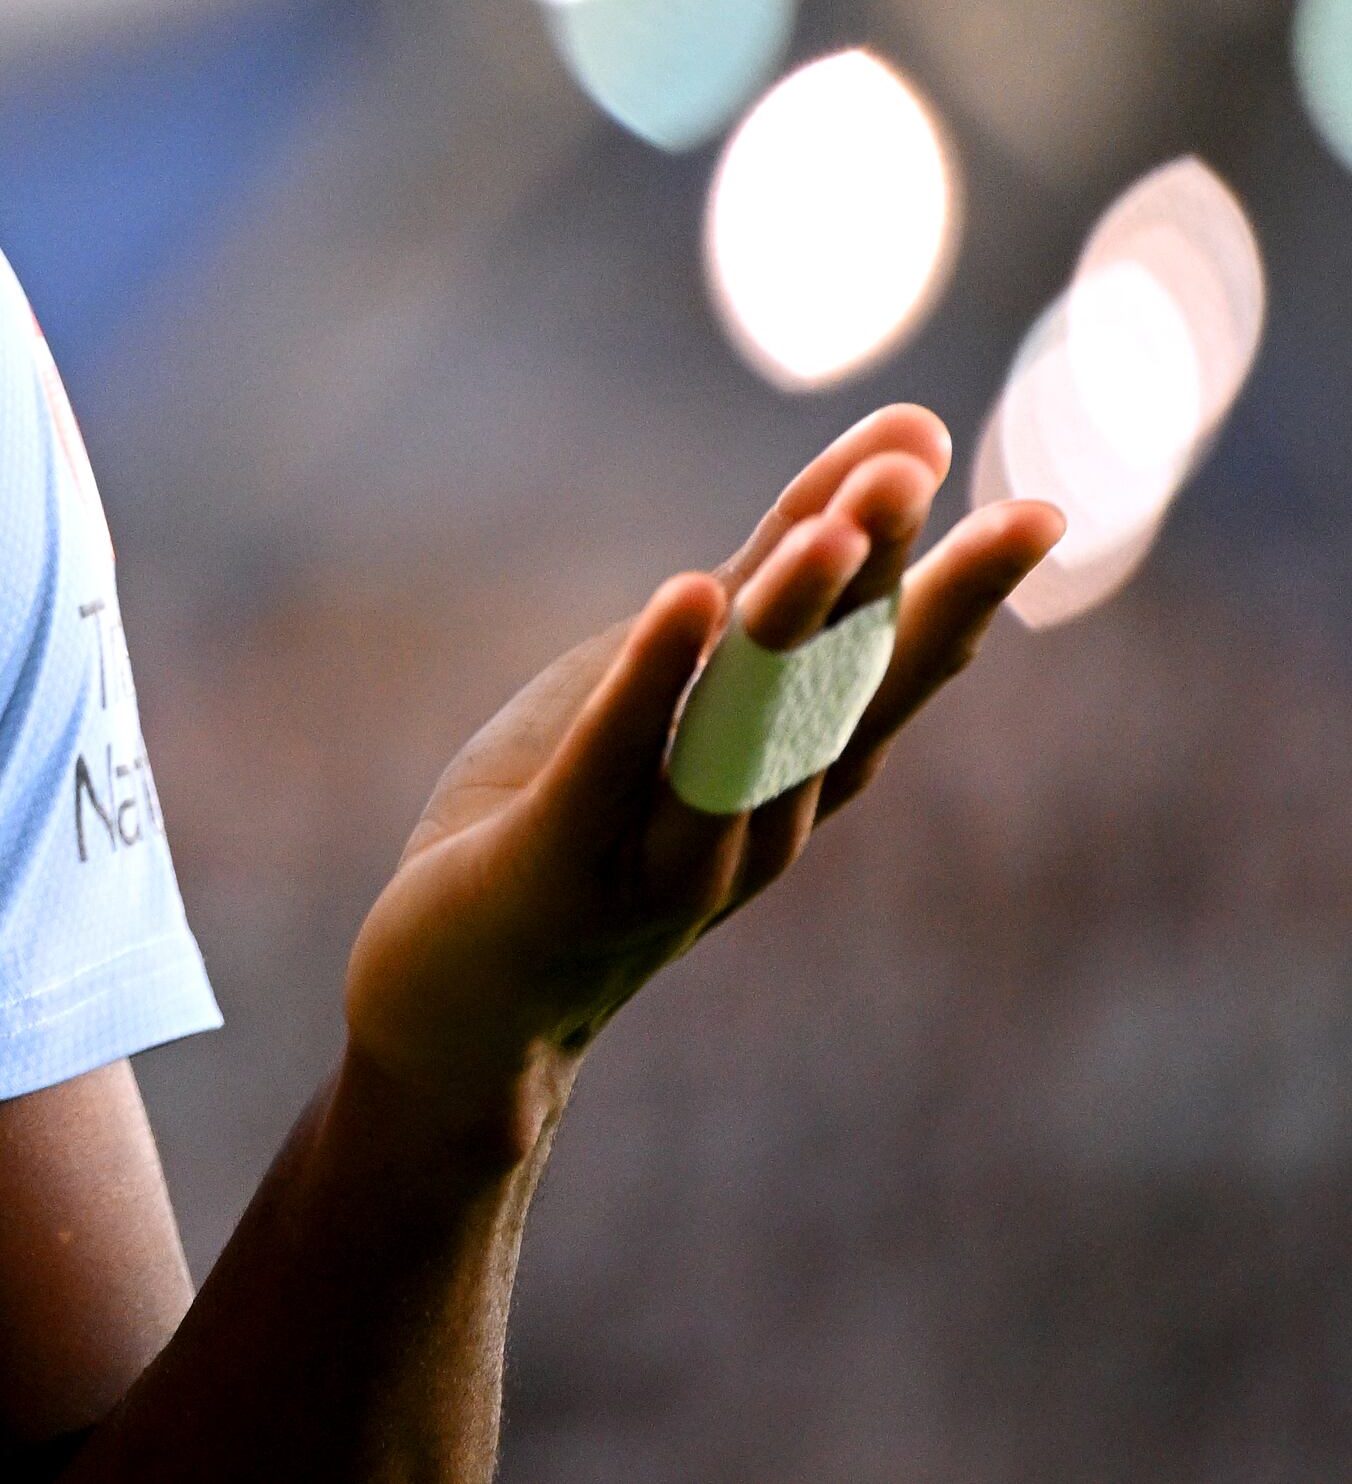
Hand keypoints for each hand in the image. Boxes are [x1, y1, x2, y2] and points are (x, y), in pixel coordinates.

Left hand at [337, 402, 1059, 1152]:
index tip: (1040, 514)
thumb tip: (866, 489)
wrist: (462, 1017)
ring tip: (833, 527)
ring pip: (745, 732)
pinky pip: (614, 766)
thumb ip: (761, 592)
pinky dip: (652, 683)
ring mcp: (667, 858)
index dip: (960, 597)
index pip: (887, 676)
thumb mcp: (671, 691)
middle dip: (893, 587)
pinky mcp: (561, 868)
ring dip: (790, 628)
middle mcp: (756, 826)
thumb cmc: (571, 827)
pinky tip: (684, 596)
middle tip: (953, 485)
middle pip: (838, 696)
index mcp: (788, 784)